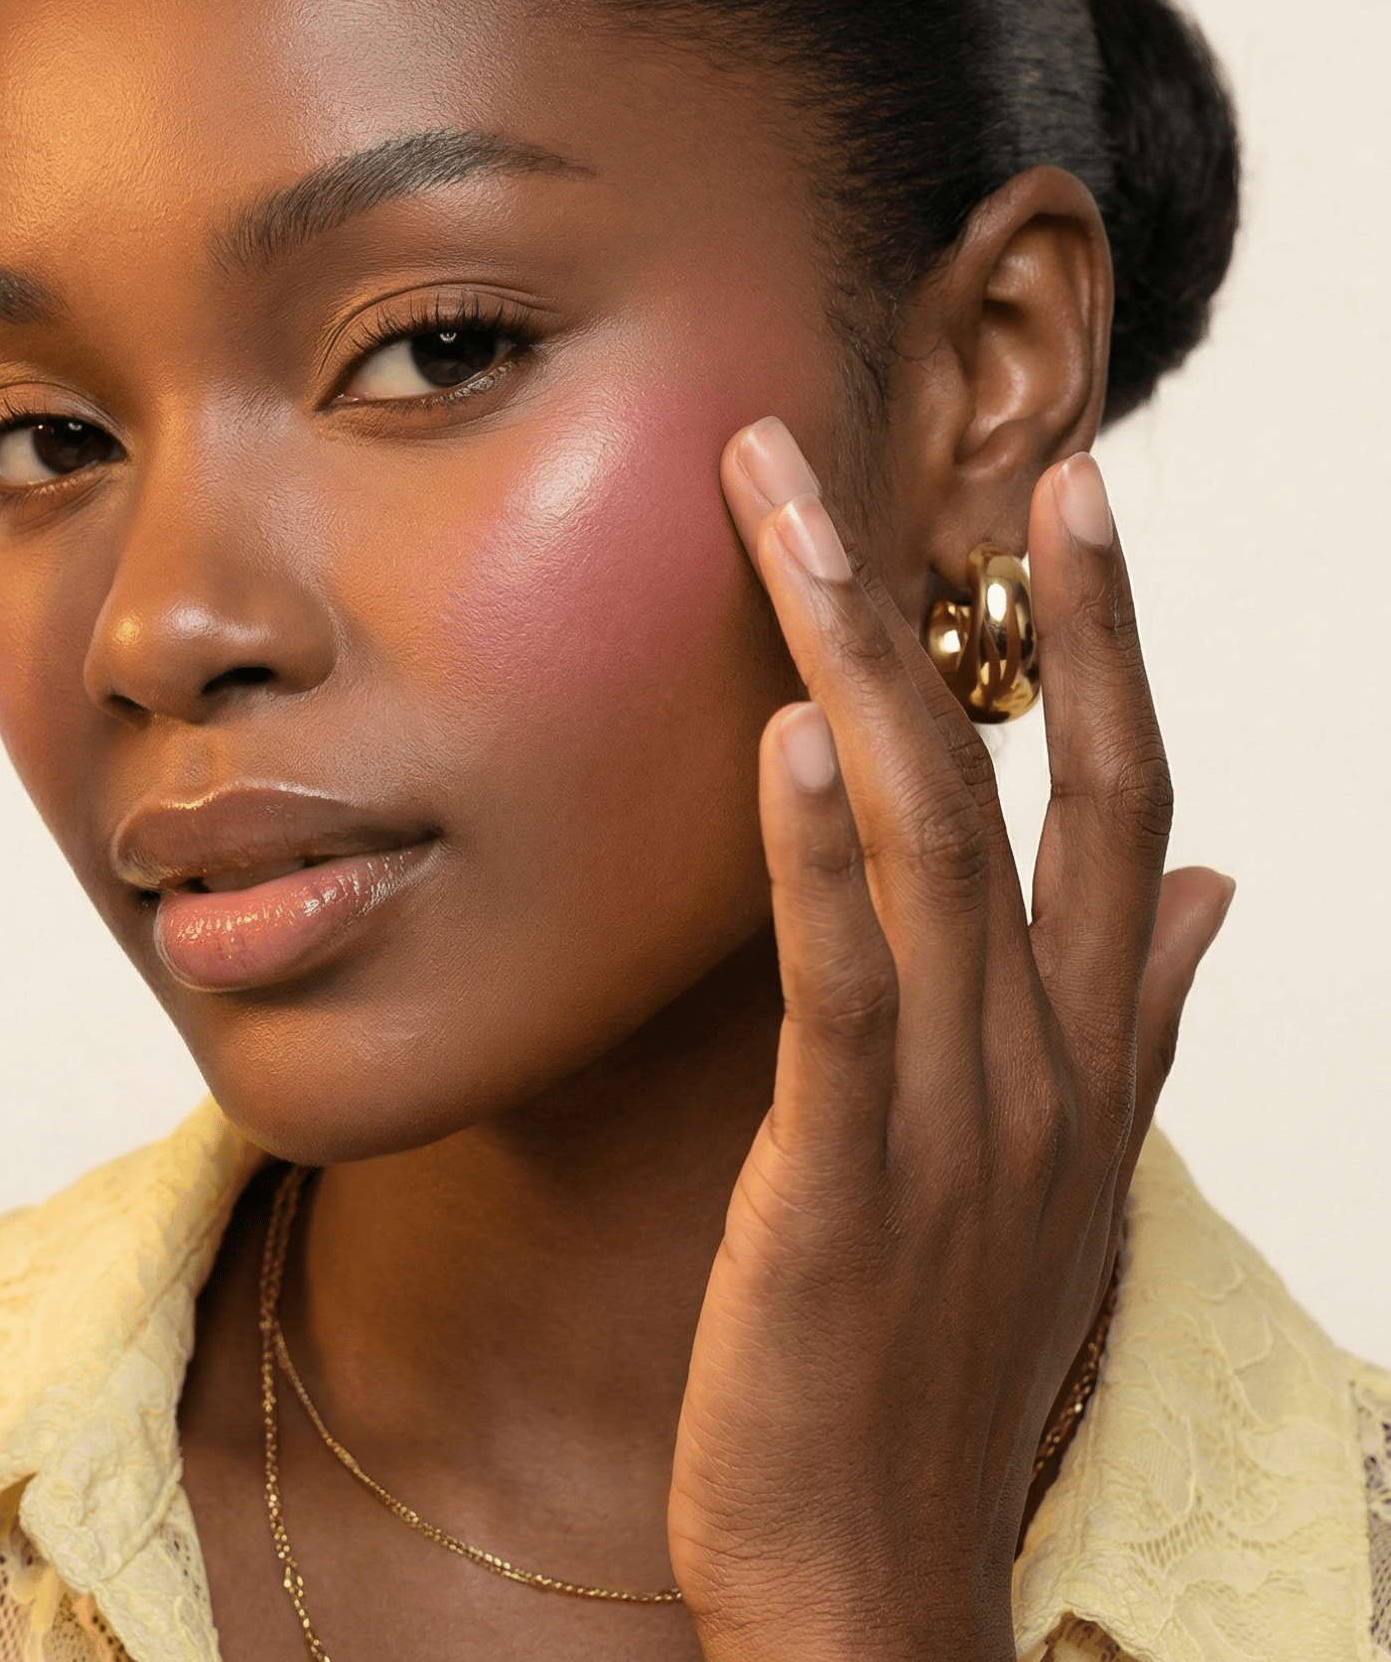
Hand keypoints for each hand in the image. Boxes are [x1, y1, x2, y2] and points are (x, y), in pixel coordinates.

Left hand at [667, 422, 1232, 1661]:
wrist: (875, 1573)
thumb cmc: (941, 1352)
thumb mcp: (1061, 1166)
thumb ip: (1133, 1008)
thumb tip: (1209, 880)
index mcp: (1084, 1041)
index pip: (1125, 792)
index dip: (1107, 638)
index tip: (1067, 496)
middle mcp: (1041, 1053)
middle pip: (1022, 778)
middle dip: (958, 603)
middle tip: (868, 447)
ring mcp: (955, 1111)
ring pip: (926, 842)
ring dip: (858, 666)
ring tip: (790, 522)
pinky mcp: (844, 1175)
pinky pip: (846, 987)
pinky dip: (817, 854)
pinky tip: (787, 735)